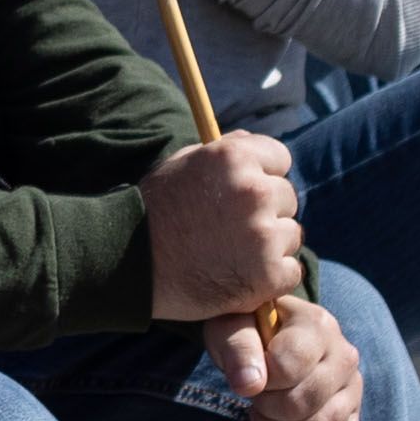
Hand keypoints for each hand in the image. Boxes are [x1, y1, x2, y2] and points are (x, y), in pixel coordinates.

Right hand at [143, 132, 306, 320]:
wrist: (128, 263)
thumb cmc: (154, 211)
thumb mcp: (183, 163)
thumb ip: (225, 151)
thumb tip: (254, 143)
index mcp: (235, 157)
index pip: (280, 159)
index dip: (263, 176)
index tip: (245, 194)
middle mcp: (254, 191)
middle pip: (287, 198)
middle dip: (266, 212)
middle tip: (232, 229)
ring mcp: (263, 234)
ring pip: (290, 235)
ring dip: (269, 246)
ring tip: (231, 254)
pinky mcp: (267, 274)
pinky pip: (291, 271)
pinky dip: (271, 278)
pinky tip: (241, 276)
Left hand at [205, 298, 365, 420]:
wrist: (268, 339)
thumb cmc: (248, 330)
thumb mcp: (230, 325)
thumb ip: (237, 346)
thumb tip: (249, 385)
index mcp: (317, 326)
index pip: (289, 366)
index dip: (261, 381)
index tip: (249, 376)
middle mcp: (344, 356)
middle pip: (305, 402)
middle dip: (267, 412)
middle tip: (253, 402)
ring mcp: (353, 389)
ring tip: (264, 419)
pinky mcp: (352, 417)